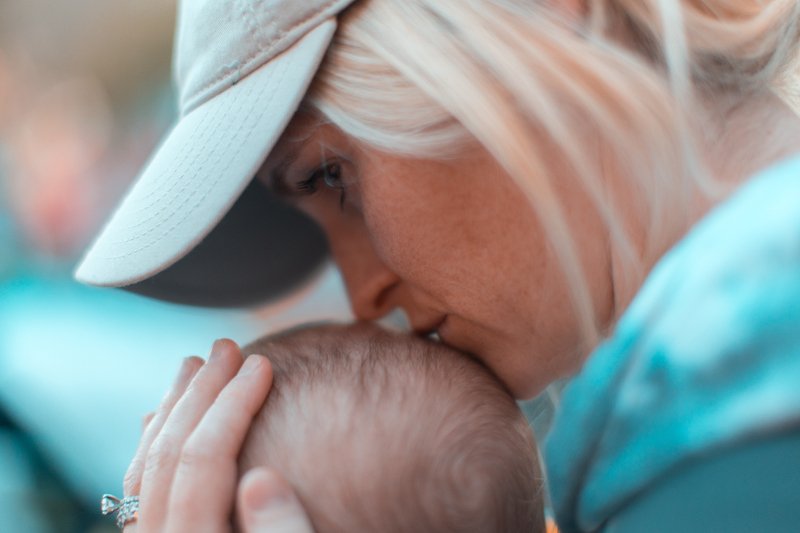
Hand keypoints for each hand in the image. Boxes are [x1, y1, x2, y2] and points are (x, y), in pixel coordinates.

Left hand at [119, 339, 314, 531]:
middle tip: (226, 347)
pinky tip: (160, 419)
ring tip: (193, 366)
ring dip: (172, 409)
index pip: (205, 459)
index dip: (233, 404)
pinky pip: (136, 488)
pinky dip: (151, 444)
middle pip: (168, 455)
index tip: (261, 364)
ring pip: (144, 467)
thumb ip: (281, 531)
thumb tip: (261, 478)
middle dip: (200, 393)